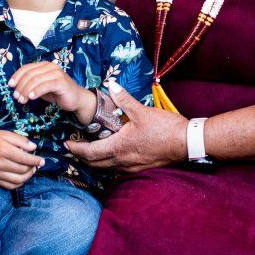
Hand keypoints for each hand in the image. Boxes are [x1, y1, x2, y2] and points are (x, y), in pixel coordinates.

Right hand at [0, 130, 44, 189]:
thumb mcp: (5, 134)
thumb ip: (20, 140)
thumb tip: (34, 147)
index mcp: (3, 150)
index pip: (25, 158)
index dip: (36, 161)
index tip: (42, 161)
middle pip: (23, 170)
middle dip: (33, 168)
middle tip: (37, 164)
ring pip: (18, 180)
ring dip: (28, 176)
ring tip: (31, 170)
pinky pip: (9, 186)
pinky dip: (19, 183)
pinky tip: (22, 177)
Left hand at [9, 62, 95, 123]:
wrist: (76, 99)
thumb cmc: (57, 93)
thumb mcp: (40, 87)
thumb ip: (30, 84)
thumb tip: (14, 87)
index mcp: (44, 65)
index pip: (27, 68)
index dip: (17, 76)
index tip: (10, 85)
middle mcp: (50, 66)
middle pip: (30, 74)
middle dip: (20, 86)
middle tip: (16, 97)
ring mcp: (56, 73)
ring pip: (36, 80)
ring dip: (26, 90)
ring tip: (22, 100)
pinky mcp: (61, 82)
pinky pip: (45, 85)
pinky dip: (36, 91)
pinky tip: (31, 98)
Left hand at [65, 82, 187, 172]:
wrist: (187, 143)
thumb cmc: (166, 128)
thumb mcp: (142, 111)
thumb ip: (124, 100)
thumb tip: (111, 85)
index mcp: (119, 146)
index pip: (90, 152)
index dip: (76, 149)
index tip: (67, 144)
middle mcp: (123, 160)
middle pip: (95, 163)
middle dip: (82, 156)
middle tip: (74, 147)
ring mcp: (132, 167)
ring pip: (106, 168)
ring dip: (95, 161)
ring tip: (90, 150)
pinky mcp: (141, 168)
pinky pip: (118, 169)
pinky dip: (109, 163)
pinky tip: (112, 154)